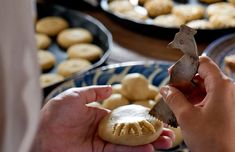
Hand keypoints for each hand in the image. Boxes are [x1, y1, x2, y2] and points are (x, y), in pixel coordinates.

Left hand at [32, 85, 173, 151]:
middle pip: (133, 133)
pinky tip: (149, 148)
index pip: (126, 118)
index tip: (156, 119)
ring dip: (149, 143)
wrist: (41, 133)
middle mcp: (105, 131)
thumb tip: (111, 88)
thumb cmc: (55, 112)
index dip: (142, 119)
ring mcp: (104, 144)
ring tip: (167, 142)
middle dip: (151, 134)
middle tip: (169, 134)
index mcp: (100, 116)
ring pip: (131, 144)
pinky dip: (136, 151)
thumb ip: (94, 91)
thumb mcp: (76, 95)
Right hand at [160, 56, 234, 151]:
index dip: (185, 65)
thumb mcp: (186, 116)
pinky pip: (208, 97)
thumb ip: (173, 98)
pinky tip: (182, 106)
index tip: (171, 73)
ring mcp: (227, 99)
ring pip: (204, 86)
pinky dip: (194, 99)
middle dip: (184, 79)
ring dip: (188, 90)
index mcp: (221, 86)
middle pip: (203, 74)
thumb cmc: (211, 139)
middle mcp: (227, 89)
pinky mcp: (225, 109)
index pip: (203, 62)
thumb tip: (164, 89)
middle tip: (170, 87)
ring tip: (173, 99)